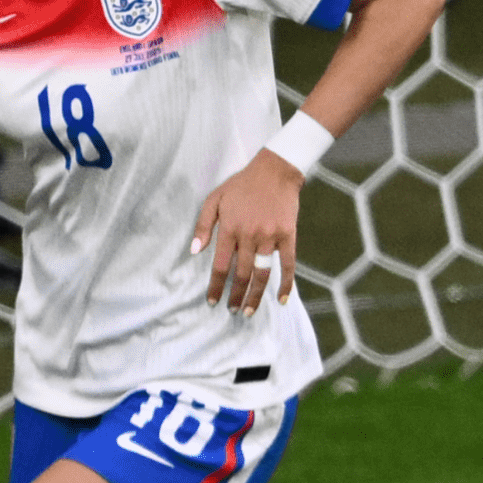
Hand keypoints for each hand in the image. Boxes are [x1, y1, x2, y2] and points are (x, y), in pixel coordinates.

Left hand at [191, 148, 303, 315]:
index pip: (220, 265)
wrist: (274, 171)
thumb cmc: (241, 186)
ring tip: (248, 311)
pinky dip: (285, 283)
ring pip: (262, 273)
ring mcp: (270, 237)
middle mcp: (249, 235)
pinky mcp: (288, 236)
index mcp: (229, 228)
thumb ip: (203, 225)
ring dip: (255, 296)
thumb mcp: (214, 199)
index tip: (212, 301)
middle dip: (234, 295)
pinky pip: (288, 265)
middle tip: (231, 311)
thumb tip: (194, 252)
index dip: (216, 286)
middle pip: (241, 274)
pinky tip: (281, 299)